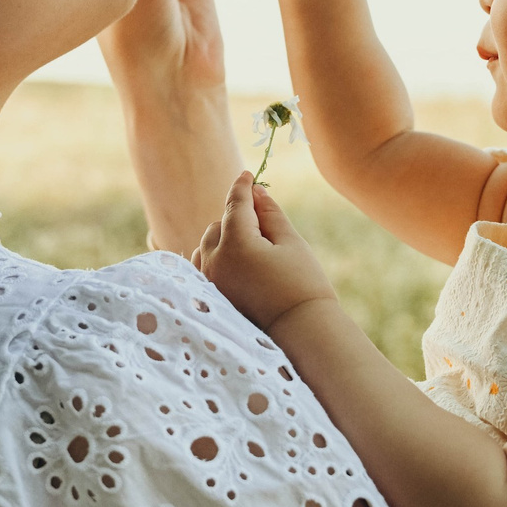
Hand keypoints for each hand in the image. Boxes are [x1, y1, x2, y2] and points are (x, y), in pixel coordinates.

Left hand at [193, 172, 337, 335]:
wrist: (301, 332)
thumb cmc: (302, 284)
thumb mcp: (290, 242)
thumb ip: (270, 214)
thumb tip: (256, 191)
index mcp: (236, 242)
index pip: (235, 204)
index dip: (242, 186)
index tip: (247, 174)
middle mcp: (215, 260)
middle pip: (219, 224)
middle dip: (238, 219)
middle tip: (265, 228)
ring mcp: (209, 281)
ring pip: (208, 245)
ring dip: (224, 239)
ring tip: (253, 251)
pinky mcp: (210, 298)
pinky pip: (203, 267)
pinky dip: (215, 259)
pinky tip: (235, 264)